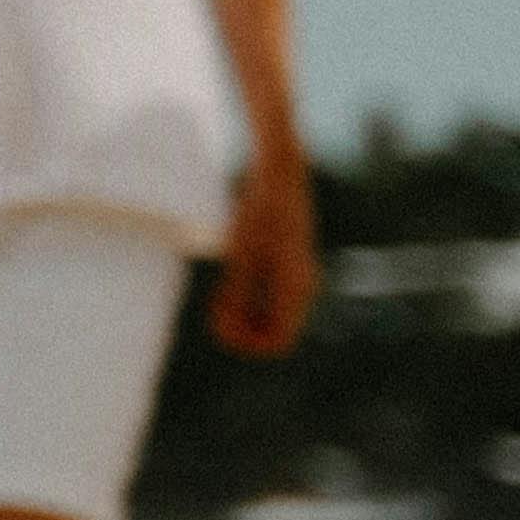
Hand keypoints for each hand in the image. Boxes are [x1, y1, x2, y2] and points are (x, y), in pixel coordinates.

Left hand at [210, 138, 315, 357]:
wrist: (280, 173)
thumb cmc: (259, 208)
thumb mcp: (241, 251)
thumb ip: (234, 292)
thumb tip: (224, 330)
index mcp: (296, 287)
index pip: (278, 343)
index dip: (247, 346)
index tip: (220, 328)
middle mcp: (304, 287)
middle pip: (275, 335)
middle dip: (244, 334)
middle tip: (215, 315)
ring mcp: (299, 278)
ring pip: (273, 321)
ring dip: (245, 320)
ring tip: (219, 301)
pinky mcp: (290, 269)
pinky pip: (271, 303)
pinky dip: (249, 305)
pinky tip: (228, 288)